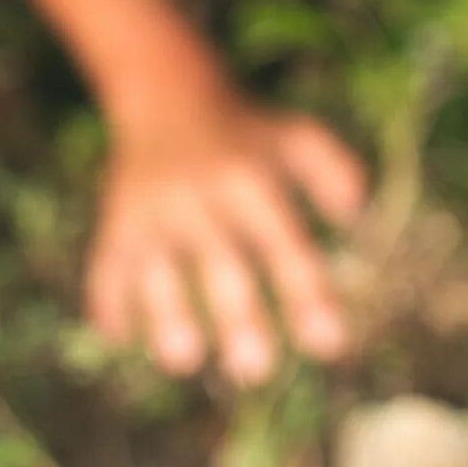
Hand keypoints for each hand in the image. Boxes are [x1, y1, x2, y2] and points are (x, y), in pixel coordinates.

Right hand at [85, 97, 367, 381]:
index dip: (307, 293)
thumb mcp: (297, 137)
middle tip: (258, 369)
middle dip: (239, 316)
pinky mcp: (116, 221)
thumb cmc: (248, 133)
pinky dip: (108, 300)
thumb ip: (334, 171)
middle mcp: (201, 196)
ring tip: (185, 362)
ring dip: (168, 315)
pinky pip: (108, 265)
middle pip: (222, 263)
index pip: (284, 243)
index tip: (330, 345)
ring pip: (160, 269)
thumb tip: (359, 219)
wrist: (168, 96)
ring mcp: (154, 211)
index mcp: (252, 181)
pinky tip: (116, 339)